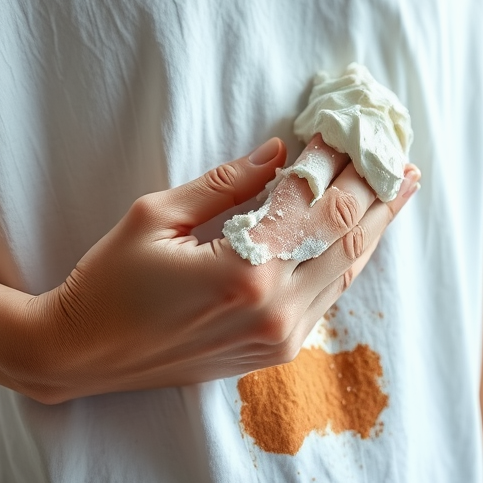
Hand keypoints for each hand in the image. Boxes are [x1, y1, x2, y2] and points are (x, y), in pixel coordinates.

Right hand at [14, 137, 418, 402]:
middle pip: (345, 236)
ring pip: (347, 269)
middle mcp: (274, 309)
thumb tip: (279, 151)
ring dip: (374, 223)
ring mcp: (281, 336)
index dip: (333, 159)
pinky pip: (329, 297)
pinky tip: (363, 232)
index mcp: (244, 271)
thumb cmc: (109, 282)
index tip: (350, 126)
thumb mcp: (157, 216)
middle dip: (374, 189)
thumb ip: (226, 183)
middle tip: (397, 153)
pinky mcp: (277, 351)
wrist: (84, 356)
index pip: (308, 200)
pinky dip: (349, 258)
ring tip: (398, 186)